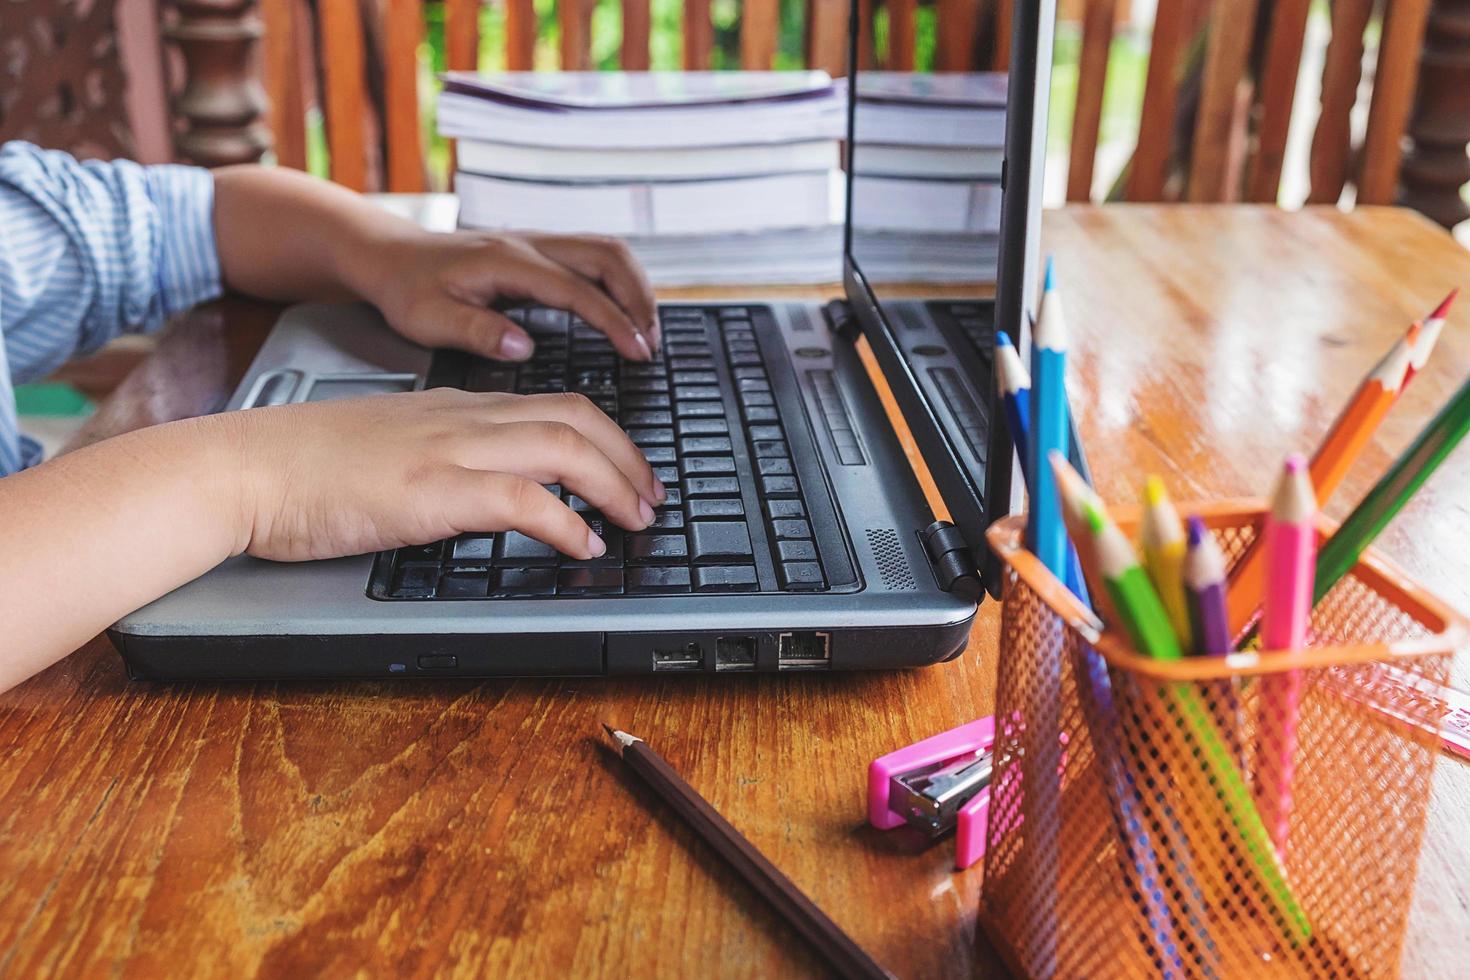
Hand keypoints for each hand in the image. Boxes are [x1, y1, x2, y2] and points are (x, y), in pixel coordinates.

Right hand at [231, 389, 664, 561]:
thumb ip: (438, 455)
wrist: (244, 467)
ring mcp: (449, 450)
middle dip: (628, 457)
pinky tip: (583, 546)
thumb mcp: (387, 447)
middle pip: (576, 419)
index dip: (605, 436)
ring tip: (636, 520)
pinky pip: (522, 500)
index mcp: (453, 408)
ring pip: (563, 448)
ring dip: (614, 486)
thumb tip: (474, 487)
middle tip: (653, 496)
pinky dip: (566, 522)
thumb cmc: (302, 466)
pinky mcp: (432, 490)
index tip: (629, 468)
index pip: (554, 404)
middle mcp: (462, 418)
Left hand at [357, 229, 658, 363]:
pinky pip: (595, 256)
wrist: (391, 255)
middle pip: (607, 255)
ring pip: (607, 250)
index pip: (577, 289)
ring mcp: (538, 242)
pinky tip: (624, 311)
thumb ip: (477, 332)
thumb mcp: (429, 319)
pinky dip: (620, 282)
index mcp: (507, 262)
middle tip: (652, 344)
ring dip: (636, 287)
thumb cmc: (407, 290)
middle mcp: (530, 244)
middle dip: (639, 299)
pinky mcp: (540, 250)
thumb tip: (525, 348)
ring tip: (647, 330)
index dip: (613, 320)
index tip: (637, 351)